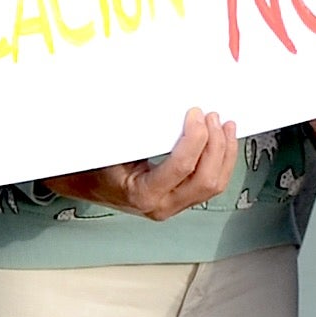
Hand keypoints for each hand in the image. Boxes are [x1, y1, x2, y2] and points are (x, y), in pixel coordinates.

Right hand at [54, 107, 232, 219]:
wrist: (90, 185)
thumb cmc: (97, 167)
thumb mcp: (114, 149)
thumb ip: (141, 135)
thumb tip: (166, 110)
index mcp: (143, 193)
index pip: (182, 167)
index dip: (195, 138)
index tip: (196, 115)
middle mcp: (162, 205)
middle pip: (206, 179)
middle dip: (216, 145)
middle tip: (213, 119)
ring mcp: (174, 206)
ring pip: (215, 184)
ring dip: (225, 154)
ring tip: (225, 128)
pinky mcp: (182, 201)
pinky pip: (211, 185)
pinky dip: (222, 162)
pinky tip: (223, 144)